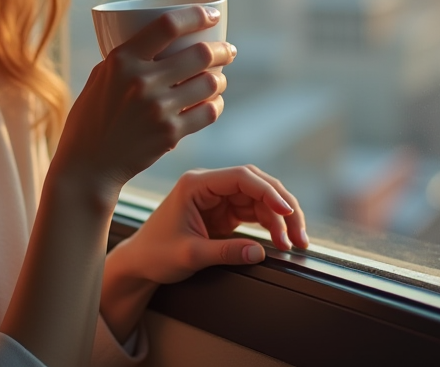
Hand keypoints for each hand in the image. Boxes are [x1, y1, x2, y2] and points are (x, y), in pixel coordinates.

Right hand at [52, 6, 236, 202]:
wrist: (88, 165)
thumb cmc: (92, 117)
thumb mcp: (100, 76)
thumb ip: (127, 58)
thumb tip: (162, 41)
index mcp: (122, 59)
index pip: (168, 25)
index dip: (196, 15)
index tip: (211, 15)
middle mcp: (141, 81)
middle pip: (200, 54)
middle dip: (222, 49)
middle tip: (227, 50)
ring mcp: (158, 109)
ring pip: (210, 83)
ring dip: (220, 79)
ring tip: (219, 78)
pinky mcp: (170, 134)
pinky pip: (209, 112)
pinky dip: (216, 105)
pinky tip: (213, 102)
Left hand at [112, 166, 310, 285]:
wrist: (140, 262)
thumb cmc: (156, 254)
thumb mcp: (190, 255)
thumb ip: (225, 252)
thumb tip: (260, 253)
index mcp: (197, 184)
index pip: (241, 178)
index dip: (268, 193)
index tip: (287, 213)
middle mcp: (210, 185)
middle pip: (257, 184)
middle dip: (282, 206)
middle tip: (299, 233)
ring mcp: (218, 197)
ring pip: (260, 198)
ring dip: (280, 218)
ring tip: (296, 241)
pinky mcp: (224, 211)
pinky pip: (255, 212)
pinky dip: (271, 224)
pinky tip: (282, 239)